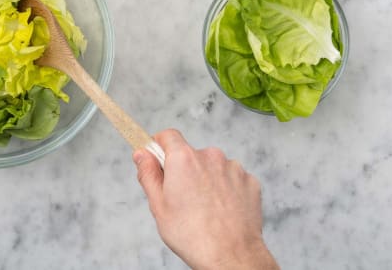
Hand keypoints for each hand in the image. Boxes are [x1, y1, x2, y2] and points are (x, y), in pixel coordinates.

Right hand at [133, 129, 277, 269]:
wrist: (231, 256)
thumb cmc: (192, 235)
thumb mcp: (159, 205)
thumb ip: (148, 174)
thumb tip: (142, 154)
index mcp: (183, 159)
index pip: (168, 135)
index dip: (160, 146)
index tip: (158, 159)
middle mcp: (210, 156)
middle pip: (191, 154)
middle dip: (185, 170)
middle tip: (182, 197)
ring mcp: (233, 168)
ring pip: (213, 167)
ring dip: (207, 179)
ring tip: (205, 208)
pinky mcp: (249, 181)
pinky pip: (232, 178)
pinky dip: (227, 189)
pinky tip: (222, 210)